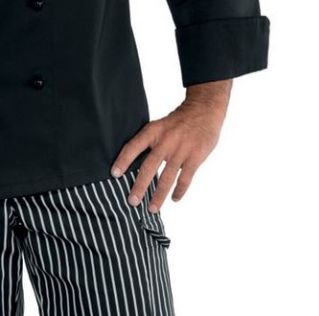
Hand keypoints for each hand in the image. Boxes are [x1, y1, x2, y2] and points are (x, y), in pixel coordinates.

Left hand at [110, 79, 231, 212]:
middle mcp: (165, 141)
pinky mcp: (195, 158)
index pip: (133, 146)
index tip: (114, 174)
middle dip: (139, 186)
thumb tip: (134, 161)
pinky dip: (179, 191)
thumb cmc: (179, 121)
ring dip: (158, 195)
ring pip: (166, 177)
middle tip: (131, 201)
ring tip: (152, 209)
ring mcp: (181, 150)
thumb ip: (150, 141)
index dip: (123, 160)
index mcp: (153, 131)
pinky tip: (174, 199)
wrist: (204, 110)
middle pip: (148, 167)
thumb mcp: (160, 125)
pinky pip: (185, 179)